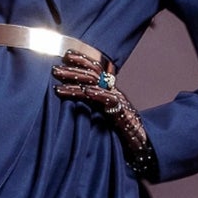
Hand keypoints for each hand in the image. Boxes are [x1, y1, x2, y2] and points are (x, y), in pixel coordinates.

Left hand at [51, 48, 158, 180]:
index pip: (95, 69)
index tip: (65, 55)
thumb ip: (91, 104)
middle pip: (93, 74)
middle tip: (54, 69)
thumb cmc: (121, 130)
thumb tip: (73, 97)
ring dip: (76, 83)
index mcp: (108, 90)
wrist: (142, 142)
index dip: (82, 60)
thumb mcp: (103, 113)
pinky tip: (86, 91)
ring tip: (58, 86)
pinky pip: (109, 100)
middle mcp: (112, 92)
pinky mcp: (122, 113)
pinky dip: (98, 94)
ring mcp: (118, 101)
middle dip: (73, 70)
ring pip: (97, 86)